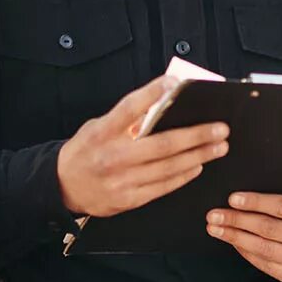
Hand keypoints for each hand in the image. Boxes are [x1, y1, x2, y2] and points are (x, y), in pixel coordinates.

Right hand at [57, 74, 228, 216]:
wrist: (62, 186)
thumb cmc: (86, 151)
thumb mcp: (98, 127)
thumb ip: (126, 119)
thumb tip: (162, 103)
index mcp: (103, 132)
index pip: (130, 108)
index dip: (153, 94)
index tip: (175, 83)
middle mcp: (113, 155)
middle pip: (162, 144)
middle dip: (196, 135)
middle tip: (220, 128)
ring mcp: (122, 179)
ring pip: (168, 167)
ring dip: (198, 156)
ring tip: (218, 146)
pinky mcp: (128, 198)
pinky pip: (163, 187)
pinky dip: (183, 175)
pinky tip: (198, 166)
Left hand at [206, 192, 281, 281]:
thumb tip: (250, 191)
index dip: (256, 202)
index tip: (232, 199)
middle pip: (269, 229)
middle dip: (237, 221)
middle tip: (214, 215)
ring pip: (264, 248)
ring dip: (235, 237)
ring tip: (216, 228)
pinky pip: (266, 264)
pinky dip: (246, 252)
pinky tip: (233, 242)